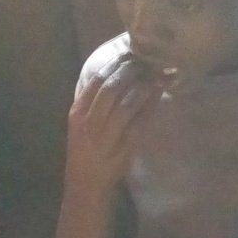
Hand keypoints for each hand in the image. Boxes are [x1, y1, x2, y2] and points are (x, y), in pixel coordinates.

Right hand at [63, 60, 161, 195]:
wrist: (86, 185)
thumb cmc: (85, 151)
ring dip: (144, 85)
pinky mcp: (125, 148)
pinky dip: (151, 104)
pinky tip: (160, 92)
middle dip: (131, 70)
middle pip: (112, 88)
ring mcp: (107, 136)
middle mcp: (90, 123)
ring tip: (156, 72)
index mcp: (78, 113)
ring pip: (127, 103)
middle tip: (146, 60)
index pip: (97, 80)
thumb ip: (92, 101)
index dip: (115, 63)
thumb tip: (115, 73)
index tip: (129, 53)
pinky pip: (140, 121)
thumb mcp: (81, 124)